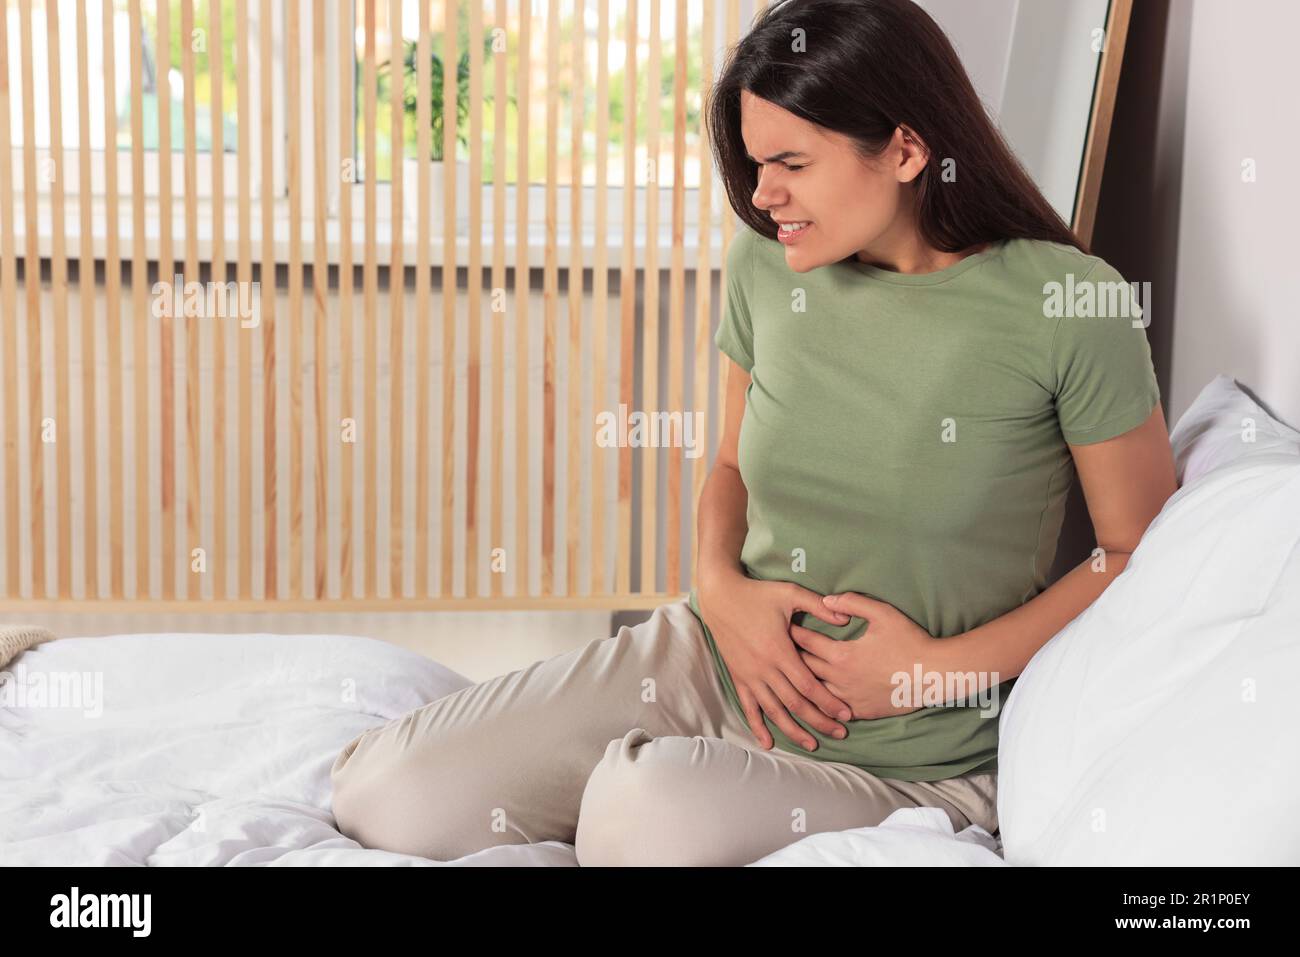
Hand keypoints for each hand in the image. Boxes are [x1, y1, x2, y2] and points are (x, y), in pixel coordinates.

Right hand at [697, 570, 855, 750]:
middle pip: (796, 704)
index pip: (809, 686)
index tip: (847, 714)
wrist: (720, 597)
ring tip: (812, 744)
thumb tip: (847, 618)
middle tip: (841, 734)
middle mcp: (764, 668)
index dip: (829, 702)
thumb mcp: (790, 593)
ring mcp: (749, 675)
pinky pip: (749, 707)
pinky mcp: (738, 677)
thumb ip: (819, 606)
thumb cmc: (758, 593)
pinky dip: (757, 727)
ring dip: (793, 730)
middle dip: (820, 721)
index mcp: (779, 650)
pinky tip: (768, 743)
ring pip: (774, 711)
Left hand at [789, 591, 942, 720]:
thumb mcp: (882, 613)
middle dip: (788, 658)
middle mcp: (839, 679)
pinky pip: (832, 709)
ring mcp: (848, 698)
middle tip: (773, 650)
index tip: (778, 627)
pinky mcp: (860, 712)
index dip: (791, 633)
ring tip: (785, 676)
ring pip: (813, 693)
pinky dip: (819, 704)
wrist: (934, 675)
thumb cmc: (909, 641)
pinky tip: (810, 701)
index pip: (805, 642)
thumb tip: (827, 600)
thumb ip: (852, 602)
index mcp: (841, 655)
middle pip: (803, 668)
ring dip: (799, 684)